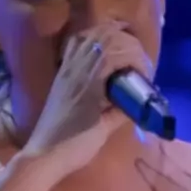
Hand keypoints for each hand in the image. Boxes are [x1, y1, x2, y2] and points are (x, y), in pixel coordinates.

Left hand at [22, 21, 152, 176]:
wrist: (44, 155)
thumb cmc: (76, 146)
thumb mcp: (104, 129)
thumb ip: (122, 110)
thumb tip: (138, 101)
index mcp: (90, 81)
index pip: (117, 50)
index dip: (137, 57)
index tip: (146, 75)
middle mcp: (76, 68)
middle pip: (105, 36)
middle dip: (129, 44)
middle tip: (139, 63)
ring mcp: (66, 68)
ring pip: (91, 36)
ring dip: (113, 38)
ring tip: (126, 53)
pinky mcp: (61, 73)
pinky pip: (77, 44)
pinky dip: (93, 41)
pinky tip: (102, 52)